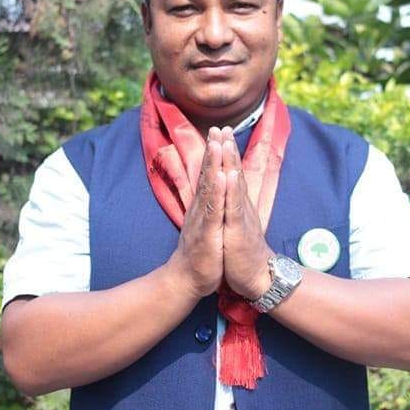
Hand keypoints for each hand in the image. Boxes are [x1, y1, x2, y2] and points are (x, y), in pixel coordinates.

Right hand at [165, 128, 225, 299]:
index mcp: (202, 208)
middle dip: (213, 151)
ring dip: (214, 165)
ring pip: (209, 188)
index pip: (208, 176)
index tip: (218, 132)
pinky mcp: (208, 234)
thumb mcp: (205, 226)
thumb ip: (207, 208)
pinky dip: (219, 193)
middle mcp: (200, 209)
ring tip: (218, 144)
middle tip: (217, 128)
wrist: (185, 280)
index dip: (213, 154)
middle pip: (207, 175)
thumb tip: (210, 191)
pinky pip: (214, 210)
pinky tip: (224, 178)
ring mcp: (203, 220)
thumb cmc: (199, 254)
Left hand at [221, 127, 273, 299]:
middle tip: (223, 127)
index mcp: (237, 204)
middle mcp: (241, 206)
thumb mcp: (234, 224)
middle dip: (228, 149)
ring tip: (226, 142)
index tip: (220, 132)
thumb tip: (229, 192)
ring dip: (230, 162)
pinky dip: (231, 190)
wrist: (256, 276)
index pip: (231, 173)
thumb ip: (232, 207)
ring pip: (235, 185)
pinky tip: (229, 175)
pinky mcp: (238, 230)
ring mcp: (240, 216)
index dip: (226, 153)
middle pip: (235, 172)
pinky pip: (234, 208)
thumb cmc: (242, 252)